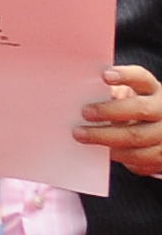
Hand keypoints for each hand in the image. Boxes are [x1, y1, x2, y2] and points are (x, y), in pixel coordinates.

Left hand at [82, 63, 161, 177]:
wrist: (158, 133)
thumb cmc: (133, 110)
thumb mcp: (127, 97)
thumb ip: (109, 94)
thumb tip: (79, 95)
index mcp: (152, 90)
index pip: (141, 78)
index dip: (125, 76)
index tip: (104, 76)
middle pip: (140, 109)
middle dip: (109, 111)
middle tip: (85, 113)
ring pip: (138, 136)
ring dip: (106, 137)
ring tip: (82, 135)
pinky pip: (140, 158)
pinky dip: (119, 155)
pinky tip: (103, 151)